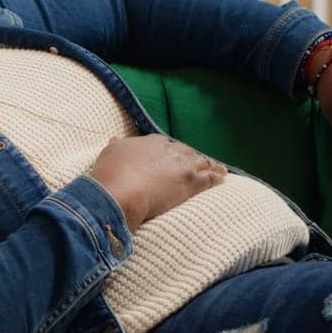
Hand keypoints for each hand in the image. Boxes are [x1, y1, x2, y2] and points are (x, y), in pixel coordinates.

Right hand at [88, 134, 227, 229]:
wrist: (119, 192)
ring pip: (203, 163)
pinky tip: (222, 179)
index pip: (165, 145)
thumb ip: (116, 146)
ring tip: (218, 169)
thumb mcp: (109, 154)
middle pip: (186, 152)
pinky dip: (217, 177)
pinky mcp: (192, 183)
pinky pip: (211, 178)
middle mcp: (170, 150)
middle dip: (192, 157)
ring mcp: (183, 166)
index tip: (170, 158)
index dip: (169, 152)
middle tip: (196, 164)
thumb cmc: (110, 174)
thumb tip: (115, 139)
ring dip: (211, 165)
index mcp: (151, 142)